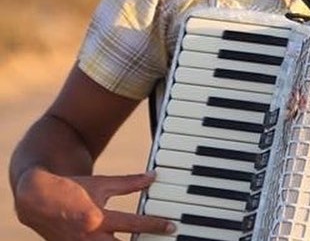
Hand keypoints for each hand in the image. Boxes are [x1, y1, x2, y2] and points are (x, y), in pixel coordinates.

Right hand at [14, 167, 174, 240]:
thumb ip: (128, 183)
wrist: (36, 199)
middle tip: (164, 240)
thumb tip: (153, 176)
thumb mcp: (101, 184)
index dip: (155, 225)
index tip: (171, 226)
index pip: (134, 224)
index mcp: (97, 219)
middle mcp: (89, 238)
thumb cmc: (72, 189)